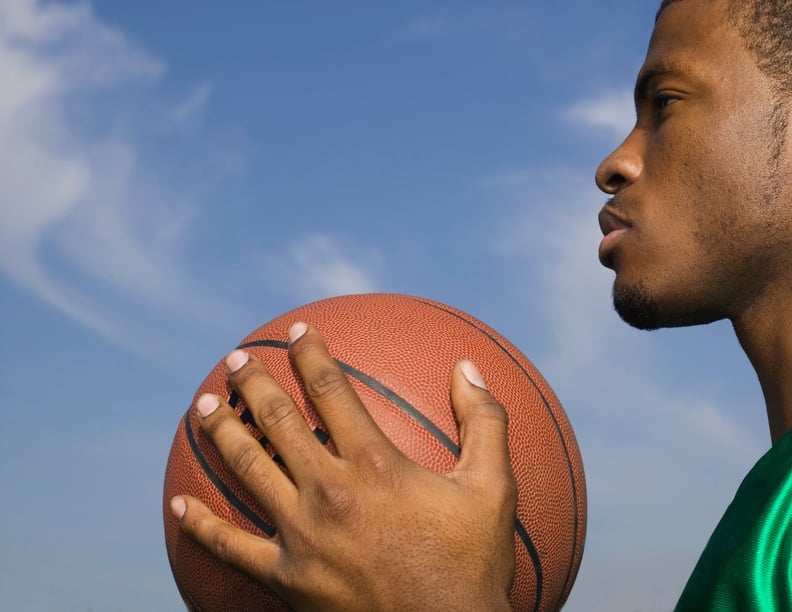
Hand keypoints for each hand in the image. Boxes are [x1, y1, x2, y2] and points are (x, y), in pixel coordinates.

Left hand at [170, 321, 516, 610]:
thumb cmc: (472, 564)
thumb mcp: (493, 487)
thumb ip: (484, 422)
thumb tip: (468, 368)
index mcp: (376, 464)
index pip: (331, 390)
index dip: (312, 354)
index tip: (300, 332)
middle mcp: (329, 491)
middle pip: (277, 420)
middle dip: (252, 383)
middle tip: (235, 361)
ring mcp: (301, 535)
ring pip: (246, 469)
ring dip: (220, 433)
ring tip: (202, 408)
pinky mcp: (285, 578)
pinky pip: (229, 546)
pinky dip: (200, 524)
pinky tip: (178, 505)